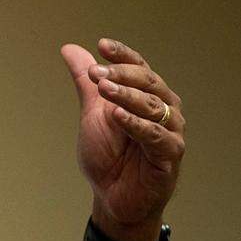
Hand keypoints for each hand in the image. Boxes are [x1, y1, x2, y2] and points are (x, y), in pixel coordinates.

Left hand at [61, 39, 185, 240]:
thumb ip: (86, 82)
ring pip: (152, 106)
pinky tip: (117, 116)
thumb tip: (70, 49)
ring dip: (127, 95)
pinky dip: (136, 124)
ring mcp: (170, 132)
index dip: (122, 55)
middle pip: (148, 82)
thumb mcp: (93, 113)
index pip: (139, 67)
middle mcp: (164, 109)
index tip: (101, 45)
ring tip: (104, 88)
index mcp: (147, 96)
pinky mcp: (170, 155)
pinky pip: (155, 136)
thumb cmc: (108, 155)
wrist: (111, 196)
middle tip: (96, 73)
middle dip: (121, 74)